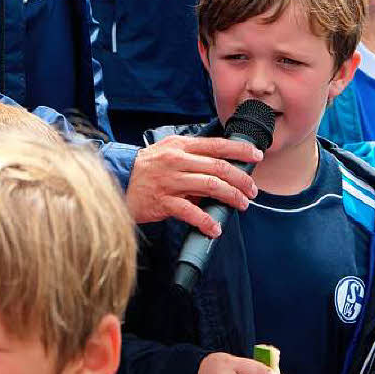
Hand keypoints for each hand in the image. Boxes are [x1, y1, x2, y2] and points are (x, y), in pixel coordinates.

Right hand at [125, 134, 260, 230]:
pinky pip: (190, 211)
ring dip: (230, 197)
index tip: (256, 156)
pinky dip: (206, 221)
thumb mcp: (169, 153)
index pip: (216, 145)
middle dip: (240, 179)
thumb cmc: (147, 168)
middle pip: (218, 167)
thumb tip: (222, 169)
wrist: (117, 181)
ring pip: (209, 186)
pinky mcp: (162, 201)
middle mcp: (176, 160)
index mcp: (180, 145)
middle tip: (252, 190)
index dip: (239, 150)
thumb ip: (193, 158)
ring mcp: (169, 180)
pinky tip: (215, 228)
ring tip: (241, 205)